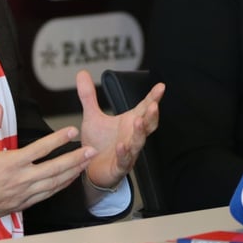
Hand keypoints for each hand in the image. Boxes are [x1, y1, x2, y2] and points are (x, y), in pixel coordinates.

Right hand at [0, 103, 95, 223]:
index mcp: (10, 163)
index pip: (40, 149)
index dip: (59, 139)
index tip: (72, 130)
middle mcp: (20, 179)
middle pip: (54, 168)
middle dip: (75, 159)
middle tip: (91, 150)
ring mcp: (23, 193)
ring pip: (54, 184)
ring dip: (72, 173)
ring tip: (86, 163)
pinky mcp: (22, 204)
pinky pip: (46, 195)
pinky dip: (60, 187)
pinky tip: (69, 180)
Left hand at [76, 70, 164, 190]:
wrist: (90, 169)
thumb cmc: (97, 143)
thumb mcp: (91, 116)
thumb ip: (89, 96)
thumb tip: (82, 73)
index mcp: (129, 122)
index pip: (144, 108)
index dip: (153, 98)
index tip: (161, 87)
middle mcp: (131, 136)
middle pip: (148, 125)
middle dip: (152, 116)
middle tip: (154, 105)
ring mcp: (128, 152)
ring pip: (138, 142)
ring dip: (140, 133)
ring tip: (138, 122)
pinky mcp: (119, 166)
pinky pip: (124, 160)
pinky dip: (124, 152)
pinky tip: (121, 145)